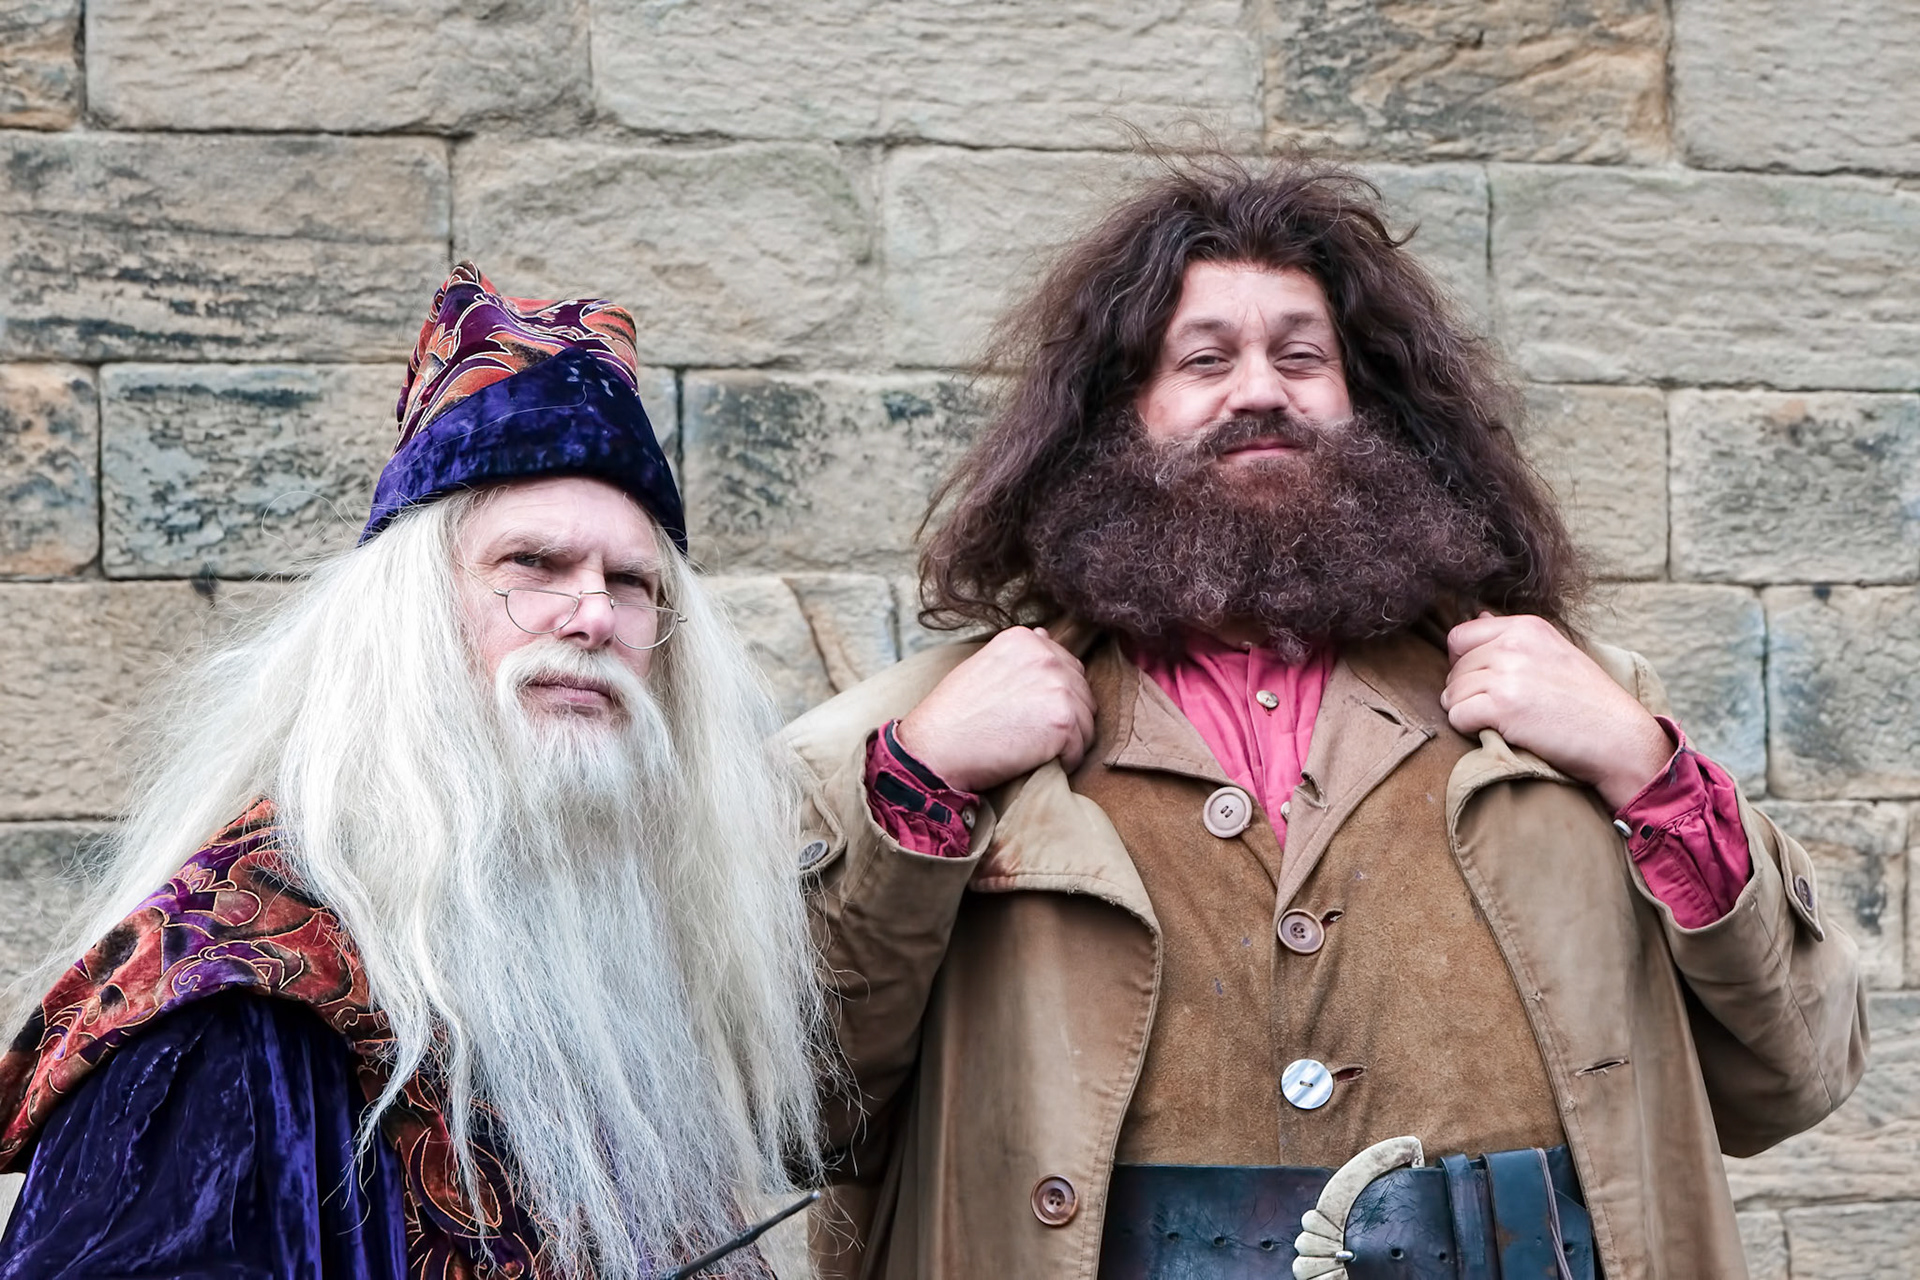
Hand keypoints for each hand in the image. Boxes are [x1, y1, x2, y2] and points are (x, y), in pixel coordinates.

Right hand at [895, 627, 1096, 792]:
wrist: (935, 747)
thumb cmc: (954, 714)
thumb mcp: (984, 666)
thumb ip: (1020, 655)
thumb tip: (1046, 636)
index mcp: (1026, 640)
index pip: (1067, 667)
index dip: (1053, 696)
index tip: (1029, 714)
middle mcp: (1045, 656)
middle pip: (1082, 693)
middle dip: (1065, 718)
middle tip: (1031, 737)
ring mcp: (1057, 687)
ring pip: (1087, 722)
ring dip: (1067, 742)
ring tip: (1033, 750)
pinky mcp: (1063, 720)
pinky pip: (1080, 749)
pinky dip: (1064, 763)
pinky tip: (1035, 762)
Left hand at [1441, 613, 1674, 810]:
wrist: (1619, 738)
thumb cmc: (1588, 701)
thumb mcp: (1554, 653)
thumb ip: (1512, 636)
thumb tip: (1477, 615)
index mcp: (1526, 627)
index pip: (1460, 636)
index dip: (1462, 662)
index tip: (1482, 682)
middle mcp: (1513, 644)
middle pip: (1454, 669)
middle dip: (1465, 693)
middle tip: (1497, 710)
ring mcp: (1506, 674)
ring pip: (1451, 694)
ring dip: (1467, 713)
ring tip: (1500, 722)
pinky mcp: (1501, 706)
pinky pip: (1457, 717)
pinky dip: (1468, 730)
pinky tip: (1497, 732)